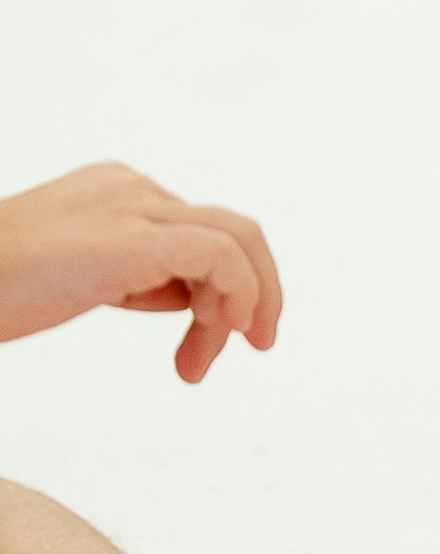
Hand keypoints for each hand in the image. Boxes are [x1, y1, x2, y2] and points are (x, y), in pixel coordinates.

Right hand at [0, 162, 283, 380]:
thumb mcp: (76, 278)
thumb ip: (129, 277)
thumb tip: (182, 296)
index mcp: (114, 190)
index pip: (192, 232)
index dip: (207, 292)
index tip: (193, 351)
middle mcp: (131, 187)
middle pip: (224, 231)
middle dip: (246, 292)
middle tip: (250, 346)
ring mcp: (135, 206)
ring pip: (237, 239)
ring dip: (245, 305)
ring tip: (203, 366)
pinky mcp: (136, 238)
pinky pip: (223, 257)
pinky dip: (236, 299)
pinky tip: (210, 343)